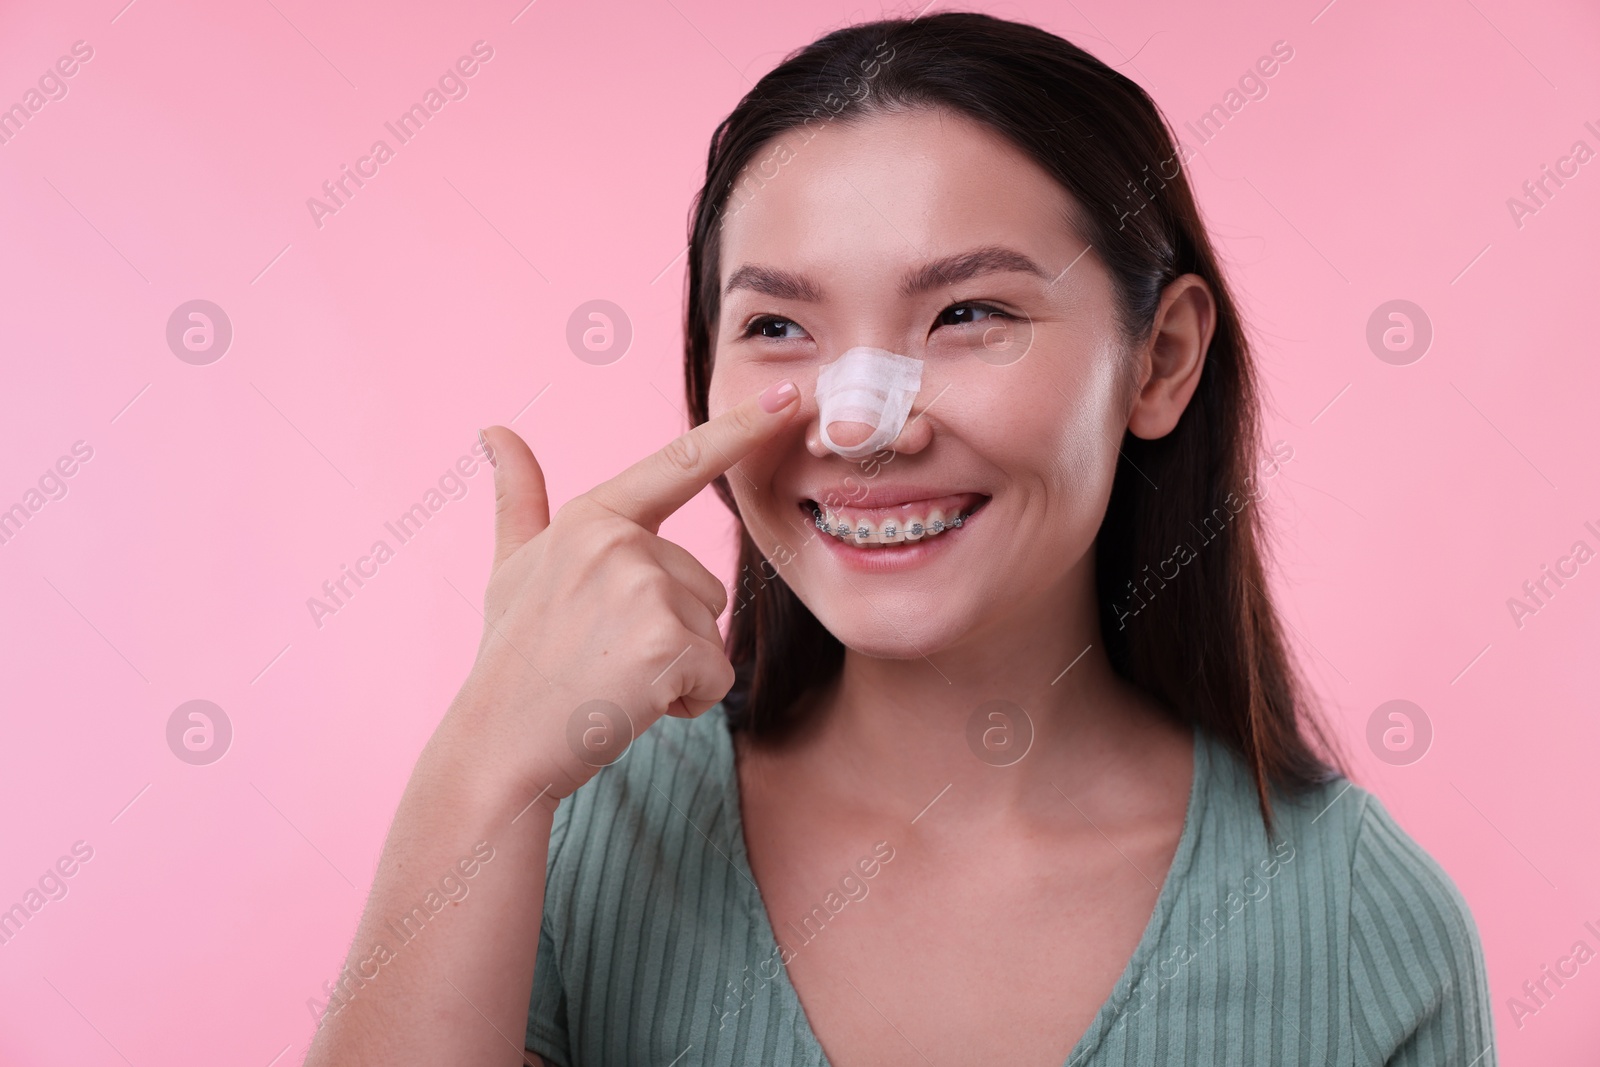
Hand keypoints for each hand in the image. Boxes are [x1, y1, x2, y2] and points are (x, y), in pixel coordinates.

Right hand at [453, 379, 800, 800]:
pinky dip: (687, 700)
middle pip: (703, 583)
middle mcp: (621, 542)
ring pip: (710, 628)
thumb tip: (493, 429)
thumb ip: (518, 497)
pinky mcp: (668, 644)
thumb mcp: (512, 567)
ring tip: (613, 679)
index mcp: (593, 517)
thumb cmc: (512, 658)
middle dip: (670, 629)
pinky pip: (716, 673)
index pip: (679, 464)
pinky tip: (633, 704)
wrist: (498, 746)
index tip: (790, 395)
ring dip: (678, 666)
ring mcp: (644, 590)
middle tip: (603, 655)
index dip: (741, 428)